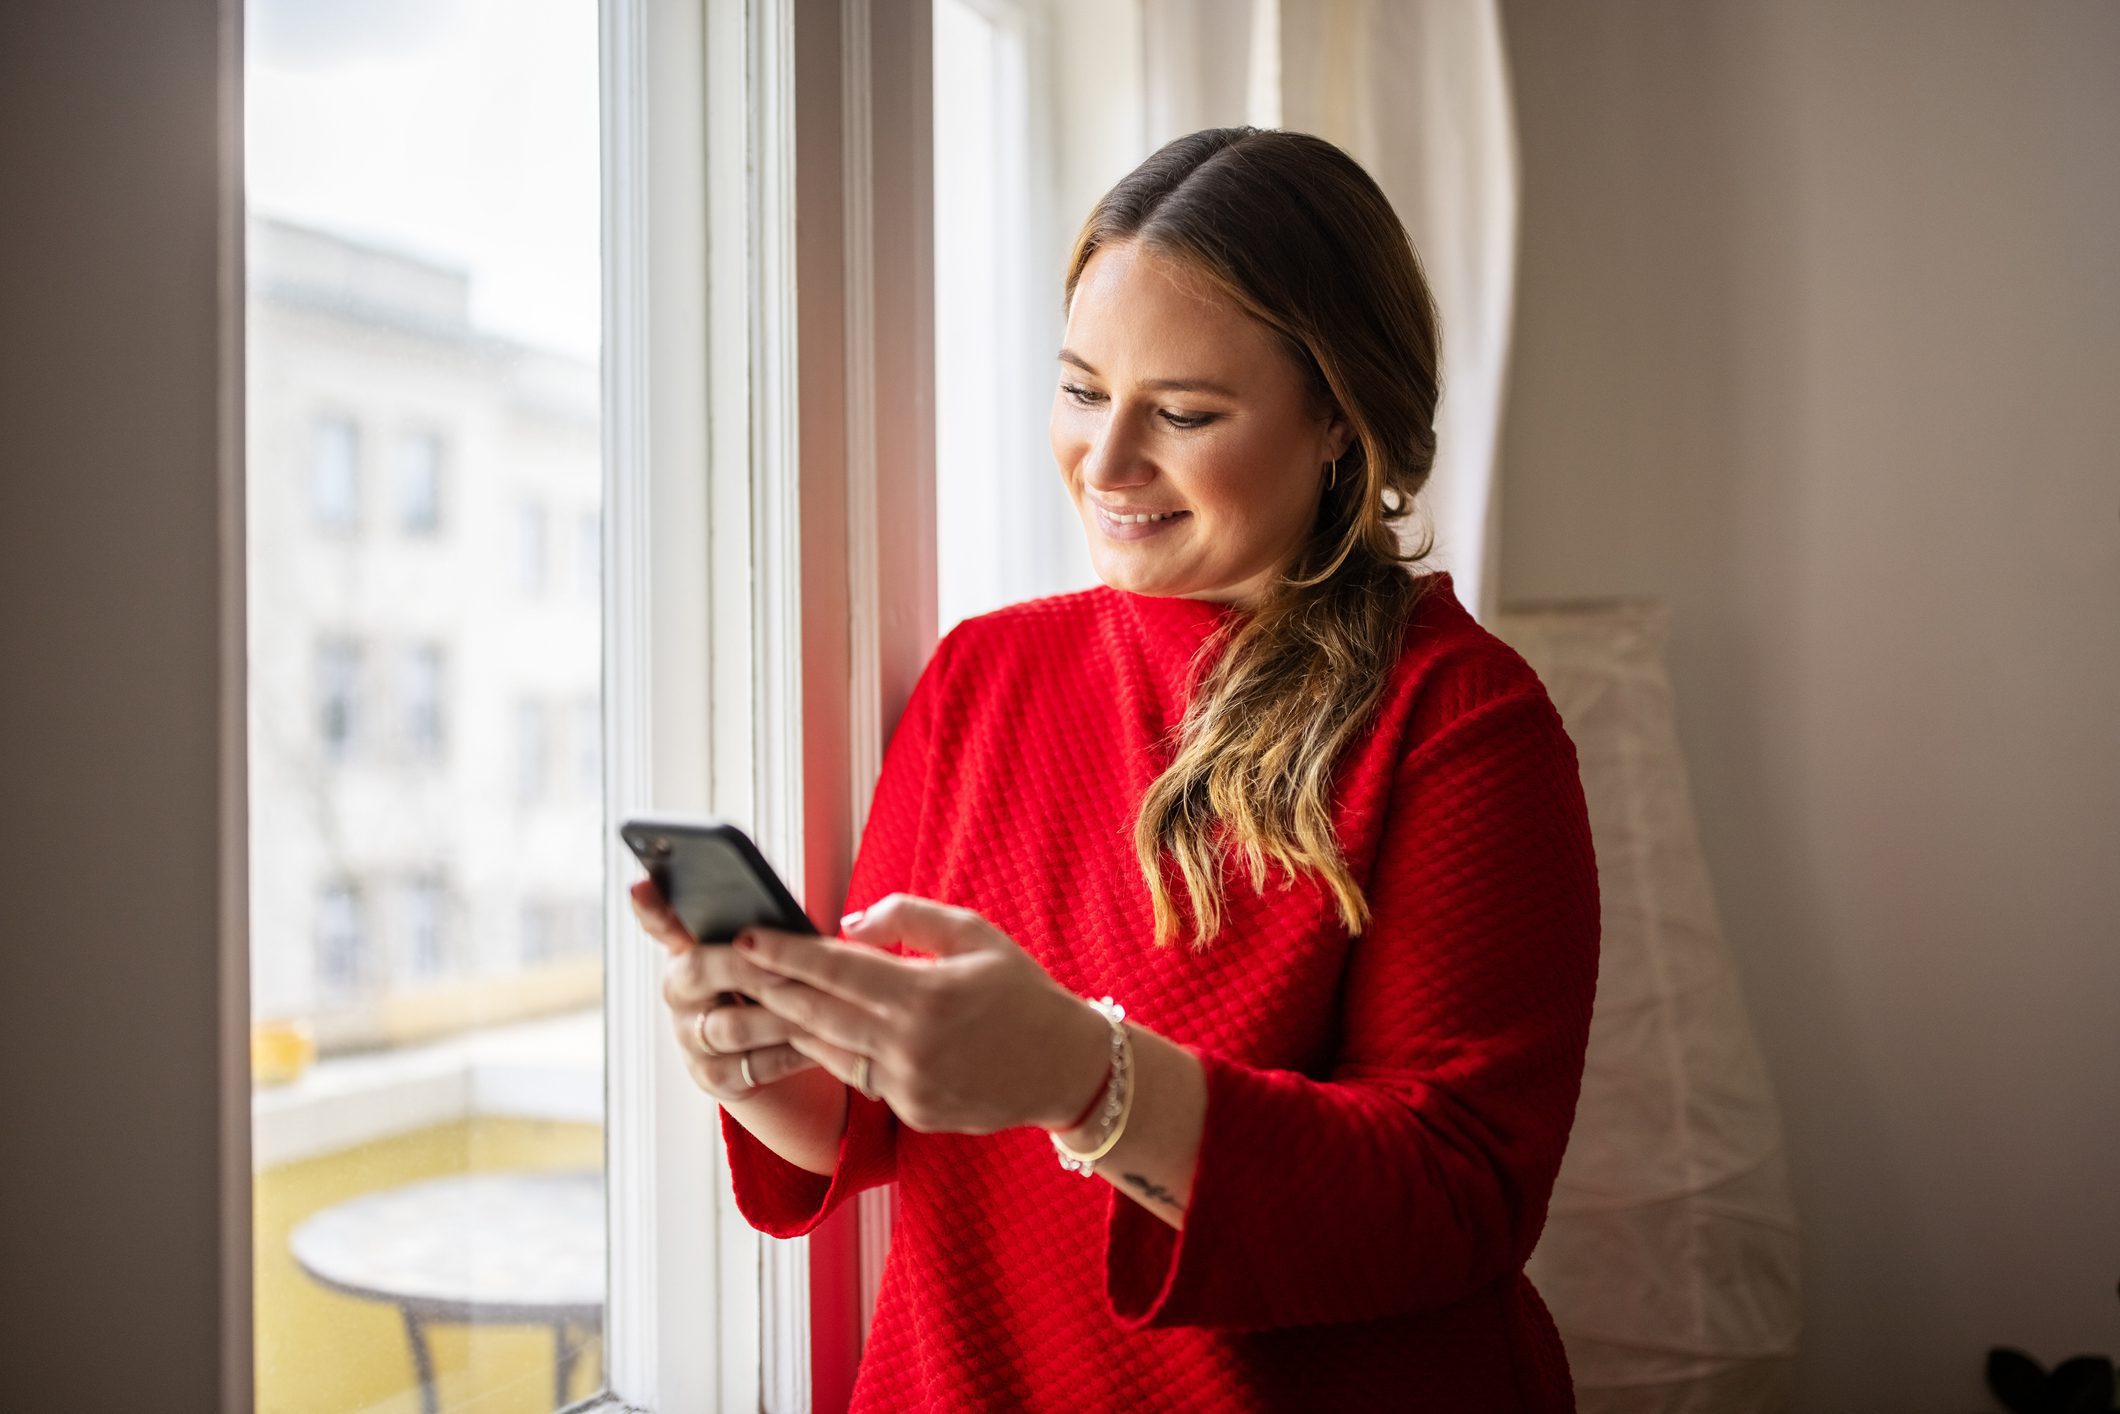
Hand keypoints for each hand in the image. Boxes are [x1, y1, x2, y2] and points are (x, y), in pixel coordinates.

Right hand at [631, 878, 823, 1101]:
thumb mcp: (775, 952)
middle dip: (744, 968)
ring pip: (730, 1026)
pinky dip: (788, 1054)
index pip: (663, 922)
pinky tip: (815, 1043)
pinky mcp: (710, 1076)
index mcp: (691, 948)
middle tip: (783, 969)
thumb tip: (795, 929)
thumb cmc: (780, 983)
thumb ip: (773, 933)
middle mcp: (680, 990)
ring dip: (779, 1017)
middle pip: (697, 970)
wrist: (783, 1050)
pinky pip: (750, 1066)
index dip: (650, 907)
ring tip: (816, 1009)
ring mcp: (689, 1035)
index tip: (641, 885)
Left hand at [735, 893, 1110, 1136]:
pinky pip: (860, 1077)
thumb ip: (909, 919)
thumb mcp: (975, 935)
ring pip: (827, 1051)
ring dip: (788, 1023)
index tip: (746, 937)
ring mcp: (908, 1086)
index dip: (784, 953)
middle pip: (816, 1013)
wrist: (1066, 1069)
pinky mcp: (911, 1113)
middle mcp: (910, 1045)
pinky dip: (836, 1051)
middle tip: (729, 967)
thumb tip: (846, 926)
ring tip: (756, 999)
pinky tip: (814, 1032)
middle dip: (768, 988)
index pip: (835, 969)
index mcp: (925, 994)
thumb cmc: (1022, 992)